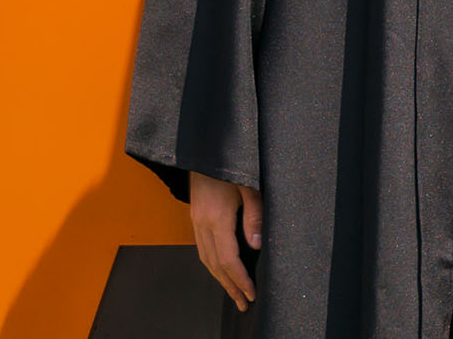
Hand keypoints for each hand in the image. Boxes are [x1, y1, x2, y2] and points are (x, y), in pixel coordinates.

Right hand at [189, 170, 261, 311]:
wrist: (204, 149)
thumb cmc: (230, 163)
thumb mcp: (248, 185)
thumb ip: (254, 214)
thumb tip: (257, 244)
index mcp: (217, 217)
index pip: (228, 259)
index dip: (240, 279)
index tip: (251, 293)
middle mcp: (202, 223)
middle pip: (214, 265)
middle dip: (230, 286)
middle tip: (243, 303)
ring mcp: (196, 221)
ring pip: (205, 259)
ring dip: (220, 279)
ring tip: (234, 293)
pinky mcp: (195, 217)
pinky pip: (202, 248)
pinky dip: (212, 265)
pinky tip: (221, 270)